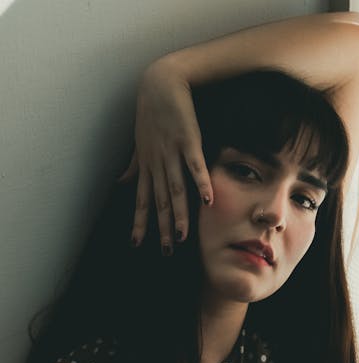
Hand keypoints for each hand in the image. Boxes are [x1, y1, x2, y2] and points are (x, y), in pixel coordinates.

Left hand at [117, 60, 213, 250]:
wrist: (160, 83)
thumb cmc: (150, 113)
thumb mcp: (138, 143)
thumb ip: (132, 167)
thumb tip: (119, 183)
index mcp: (146, 166)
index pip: (141, 200)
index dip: (139, 222)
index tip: (136, 243)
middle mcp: (157, 163)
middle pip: (159, 202)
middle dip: (162, 228)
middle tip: (166, 251)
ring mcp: (172, 153)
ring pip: (175, 189)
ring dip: (179, 214)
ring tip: (183, 237)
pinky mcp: (188, 141)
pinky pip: (195, 166)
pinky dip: (201, 183)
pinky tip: (208, 200)